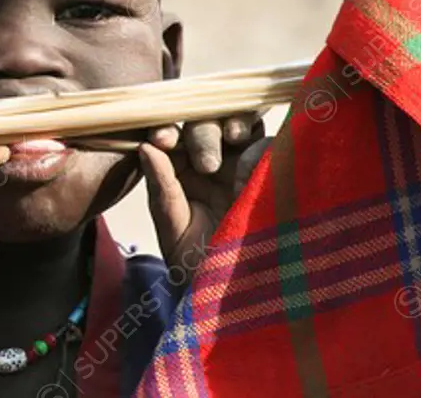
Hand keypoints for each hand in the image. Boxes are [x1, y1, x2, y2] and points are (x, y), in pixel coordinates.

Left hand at [141, 114, 271, 268]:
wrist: (244, 297)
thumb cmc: (201, 269)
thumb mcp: (175, 231)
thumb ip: (162, 188)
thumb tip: (145, 147)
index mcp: (180, 171)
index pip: (171, 138)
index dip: (166, 131)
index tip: (162, 140)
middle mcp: (211, 161)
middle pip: (204, 124)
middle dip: (202, 133)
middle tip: (207, 163)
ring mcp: (243, 163)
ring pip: (239, 124)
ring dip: (235, 123)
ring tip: (234, 138)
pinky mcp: (274, 171)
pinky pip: (271, 144)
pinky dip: (263, 143)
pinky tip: (257, 158)